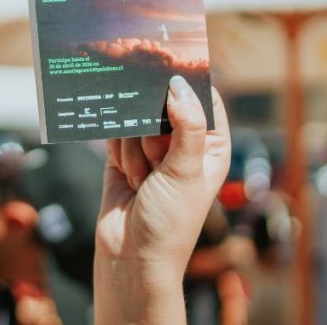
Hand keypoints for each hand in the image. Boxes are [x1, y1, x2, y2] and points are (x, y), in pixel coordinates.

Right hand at [94, 76, 230, 324]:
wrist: (131, 258)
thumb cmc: (170, 223)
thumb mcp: (186, 172)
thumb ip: (186, 126)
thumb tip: (179, 86)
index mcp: (211, 146)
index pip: (204, 100)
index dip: (189, 84)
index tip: (170, 68)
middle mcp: (182, 145)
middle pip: (163, 105)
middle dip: (153, 126)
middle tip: (156, 153)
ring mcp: (151, 151)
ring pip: (136, 119)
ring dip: (134, 150)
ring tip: (143, 181)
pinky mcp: (122, 157)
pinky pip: (116, 134)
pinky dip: (118, 152)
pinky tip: (127, 175)